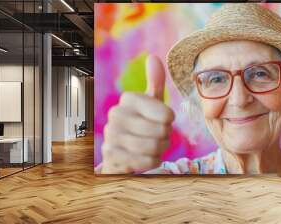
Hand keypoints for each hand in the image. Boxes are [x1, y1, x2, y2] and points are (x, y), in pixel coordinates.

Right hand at [101, 55, 174, 173]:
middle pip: (161, 131)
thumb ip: (155, 81)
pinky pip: (146, 161)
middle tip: (159, 136)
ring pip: (154, 146)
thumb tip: (153, 57)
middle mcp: (116, 114)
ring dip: (160, 149)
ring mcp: (111, 134)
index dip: (169, 121)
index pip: (166, 114)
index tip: (163, 120)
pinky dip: (152, 161)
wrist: (121, 151)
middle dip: (166, 137)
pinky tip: (146, 156)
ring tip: (155, 146)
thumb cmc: (141, 123)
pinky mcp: (111, 154)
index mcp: (128, 99)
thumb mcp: (150, 103)